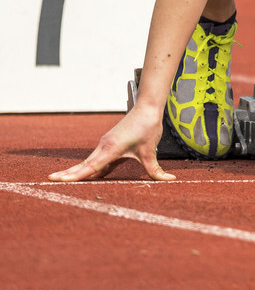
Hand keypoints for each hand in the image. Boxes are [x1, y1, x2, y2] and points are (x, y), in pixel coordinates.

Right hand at [47, 103, 174, 181]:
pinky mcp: (109, 145)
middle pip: (84, 165)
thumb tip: (169, 180)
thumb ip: (156, 170)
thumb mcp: (151, 151)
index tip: (59, 179)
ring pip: (89, 162)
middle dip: (68, 173)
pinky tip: (86, 176)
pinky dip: (89, 168)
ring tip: (62, 180)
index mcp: (111, 149)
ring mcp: (105, 145)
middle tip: (51, 181)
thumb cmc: (147, 127)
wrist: (147, 109)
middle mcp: (104, 147)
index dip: (75, 175)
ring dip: (77, 170)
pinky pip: (97, 159)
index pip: (90, 167)